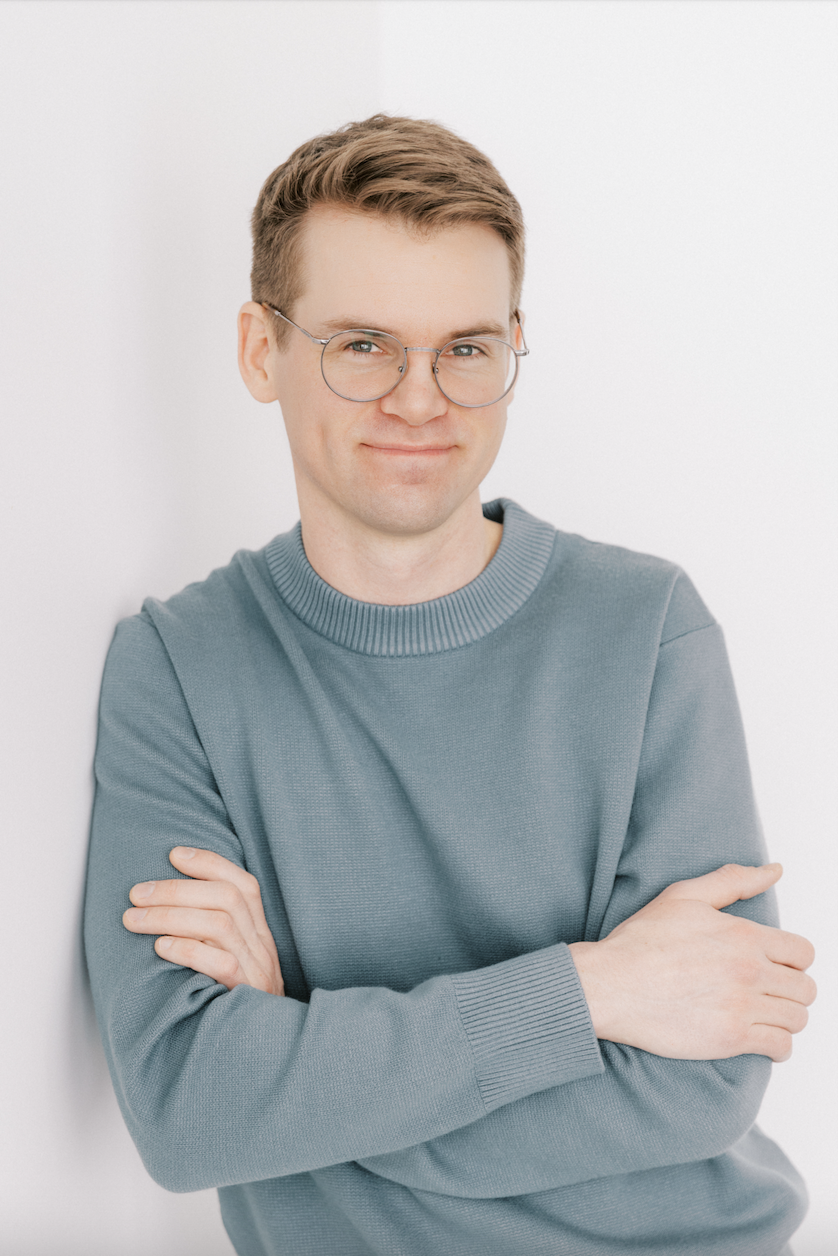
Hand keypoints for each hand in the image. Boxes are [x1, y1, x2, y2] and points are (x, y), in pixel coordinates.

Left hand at [123, 847, 283, 995]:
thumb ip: (214, 935)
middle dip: (177, 888)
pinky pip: (221, 963)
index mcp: (260, 934)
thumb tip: (166, 903)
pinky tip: (160, 948)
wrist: (268, 1054)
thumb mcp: (235, 963)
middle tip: (137, 893)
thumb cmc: (236, 1004)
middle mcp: (262, 947)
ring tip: (135, 919)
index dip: (210, 863)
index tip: (174, 854)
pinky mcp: (244, 995)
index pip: (244, 884)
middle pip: (226, 898)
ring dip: (171, 915)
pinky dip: (188, 949)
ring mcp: (257, 970)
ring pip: (221, 924)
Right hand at [569, 863, 815, 1061]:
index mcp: (743, 935)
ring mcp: (741, 1006)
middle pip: (805, 988)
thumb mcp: (684, 896)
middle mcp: (749, 970)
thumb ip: (733, 881)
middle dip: (792, 990)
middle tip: (769, 991)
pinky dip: (778, 1047)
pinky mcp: (731, 1039)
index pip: (803, 952)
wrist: (610, 985)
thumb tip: (774, 870)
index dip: (793, 960)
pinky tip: (761, 1038)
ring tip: (765, 1014)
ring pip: (797, 1019)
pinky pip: (780, 1047)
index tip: (776, 966)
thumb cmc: (642, 941)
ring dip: (786, 1017)